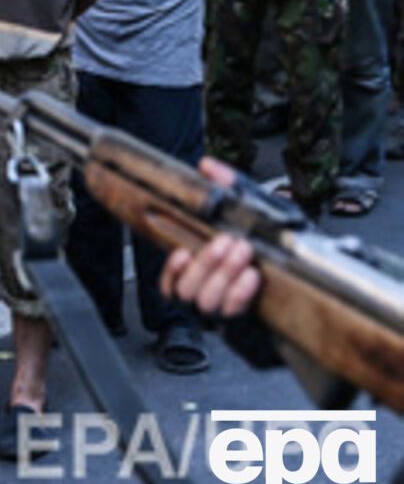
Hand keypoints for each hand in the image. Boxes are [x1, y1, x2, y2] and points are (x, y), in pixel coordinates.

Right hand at [158, 158, 261, 317]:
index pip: (170, 279)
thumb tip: (207, 165)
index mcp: (200, 268)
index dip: (171, 270)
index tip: (182, 252)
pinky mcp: (245, 318)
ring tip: (243, 251)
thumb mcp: (254, 207)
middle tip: (229, 240)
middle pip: (188, 289)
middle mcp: (206, 292)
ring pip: (205, 300)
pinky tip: (252, 275)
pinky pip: (232, 311)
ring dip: (223, 274)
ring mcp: (224, 309)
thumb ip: (229, 186)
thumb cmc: (276, 239)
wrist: (313, 271)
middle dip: (206, 262)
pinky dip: (239, 293)